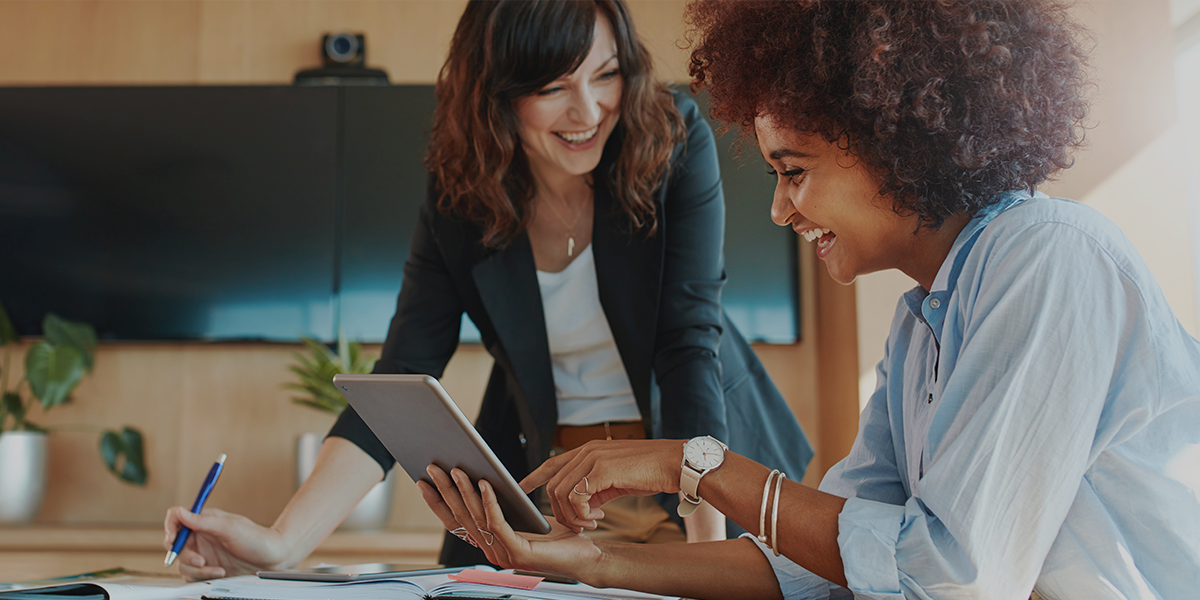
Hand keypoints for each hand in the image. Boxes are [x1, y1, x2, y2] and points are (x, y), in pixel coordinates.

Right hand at [163, 506, 289, 580]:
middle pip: (175, 544)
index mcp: (204, 521)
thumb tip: (180, 512)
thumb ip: (203, 521)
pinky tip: (220, 573)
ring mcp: (203, 553)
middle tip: (201, 560)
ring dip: (197, 569)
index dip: (170, 527)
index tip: (172, 539)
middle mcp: (201, 536)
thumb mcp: (229, 527)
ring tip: (218, 570)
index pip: (176, 518)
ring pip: (183, 563)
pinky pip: (192, 576)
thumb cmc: (256, 539)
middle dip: (185, 555)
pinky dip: (203, 577)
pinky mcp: (207, 569)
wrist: (272, 559)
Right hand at [418, 465, 602, 579]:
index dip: (437, 502)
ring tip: (456, 469)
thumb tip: (480, 477)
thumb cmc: (558, 535)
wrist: (586, 555)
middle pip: (461, 517)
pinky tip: (485, 484)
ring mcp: (503, 554)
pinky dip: (489, 502)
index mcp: (489, 543)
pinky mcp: (518, 553)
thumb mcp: (522, 515)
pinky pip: (498, 523)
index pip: (456, 522)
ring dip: (464, 492)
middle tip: (433, 467)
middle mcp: (491, 551)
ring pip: (476, 518)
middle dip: (445, 491)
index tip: (423, 481)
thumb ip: (501, 505)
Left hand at [519, 439, 683, 532]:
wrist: (675, 463)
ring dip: (572, 516)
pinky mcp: (602, 470)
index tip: (521, 488)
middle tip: (581, 524)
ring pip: (561, 493)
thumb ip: (596, 487)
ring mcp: (593, 458)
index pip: (552, 462)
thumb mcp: (616, 479)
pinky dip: (582, 513)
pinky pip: (577, 497)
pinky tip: (598, 517)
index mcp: (589, 450)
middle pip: (554, 485)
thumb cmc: (650, 471)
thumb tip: (583, 505)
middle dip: (561, 511)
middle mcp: (587, 451)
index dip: (534, 476)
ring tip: (591, 523)